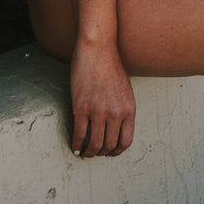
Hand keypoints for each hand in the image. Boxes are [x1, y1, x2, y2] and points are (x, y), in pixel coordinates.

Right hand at [70, 39, 135, 156]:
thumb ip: (122, 110)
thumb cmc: (111, 67)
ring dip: (88, 153)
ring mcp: (98, 111)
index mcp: (129, 109)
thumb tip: (115, 129)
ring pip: (94, 144)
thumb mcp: (125, 90)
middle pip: (109, 145)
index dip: (116, 151)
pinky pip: (79, 134)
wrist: (98, 50)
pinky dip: (76, 144)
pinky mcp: (81, 108)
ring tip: (84, 153)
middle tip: (94, 153)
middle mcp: (115, 113)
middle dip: (101, 153)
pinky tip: (74, 145)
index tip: (109, 152)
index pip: (125, 141)